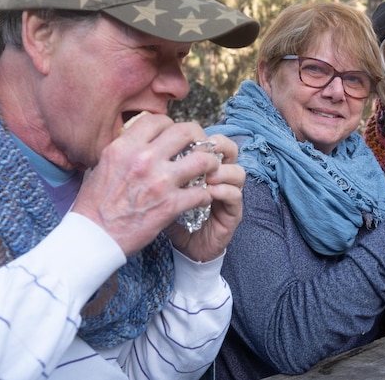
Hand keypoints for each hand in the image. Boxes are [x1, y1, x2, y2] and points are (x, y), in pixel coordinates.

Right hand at [72, 114, 227, 255]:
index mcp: (125, 147)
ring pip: (202, 160)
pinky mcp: (170, 205)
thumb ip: (125, 150)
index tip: (176, 136)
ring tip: (209, 170)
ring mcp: (159, 182)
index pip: (158, 120)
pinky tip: (201, 198)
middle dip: (199, 137)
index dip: (171, 125)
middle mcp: (143, 159)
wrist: (93, 237)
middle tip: (202, 147)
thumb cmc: (95, 204)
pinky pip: (201, 193)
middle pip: (186, 132)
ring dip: (210, 164)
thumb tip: (140, 140)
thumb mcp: (104, 165)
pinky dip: (205, 195)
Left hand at [165, 135, 244, 261]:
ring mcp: (228, 195)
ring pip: (238, 172)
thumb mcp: (161, 190)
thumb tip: (146, 148)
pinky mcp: (232, 214)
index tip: (185, 139)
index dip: (204, 136)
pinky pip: (235, 195)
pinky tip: (209, 192)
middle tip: (203, 150)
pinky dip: (224, 190)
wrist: (183, 249)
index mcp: (205, 168)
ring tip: (206, 176)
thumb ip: (161, 170)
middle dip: (219, 146)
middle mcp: (220, 178)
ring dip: (222, 170)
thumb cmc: (172, 217)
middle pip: (230, 150)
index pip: (212, 142)